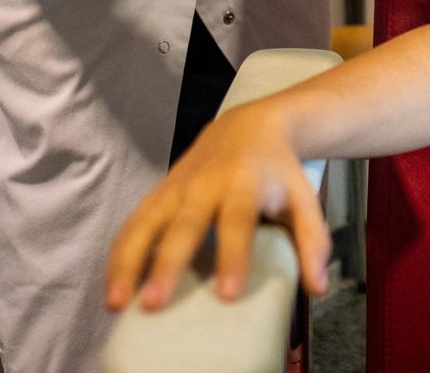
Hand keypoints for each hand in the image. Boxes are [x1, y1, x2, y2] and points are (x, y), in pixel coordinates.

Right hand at [105, 97, 330, 311]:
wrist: (249, 125)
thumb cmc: (278, 171)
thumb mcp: (303, 198)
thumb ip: (312, 240)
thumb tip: (316, 287)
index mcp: (244, 182)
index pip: (238, 220)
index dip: (233, 256)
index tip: (226, 293)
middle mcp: (204, 183)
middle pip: (184, 225)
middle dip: (167, 263)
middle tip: (154, 302)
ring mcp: (175, 187)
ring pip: (145, 224)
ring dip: (128, 262)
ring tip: (116, 301)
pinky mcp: (157, 193)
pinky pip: (132, 224)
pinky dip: (119, 254)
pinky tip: (112, 286)